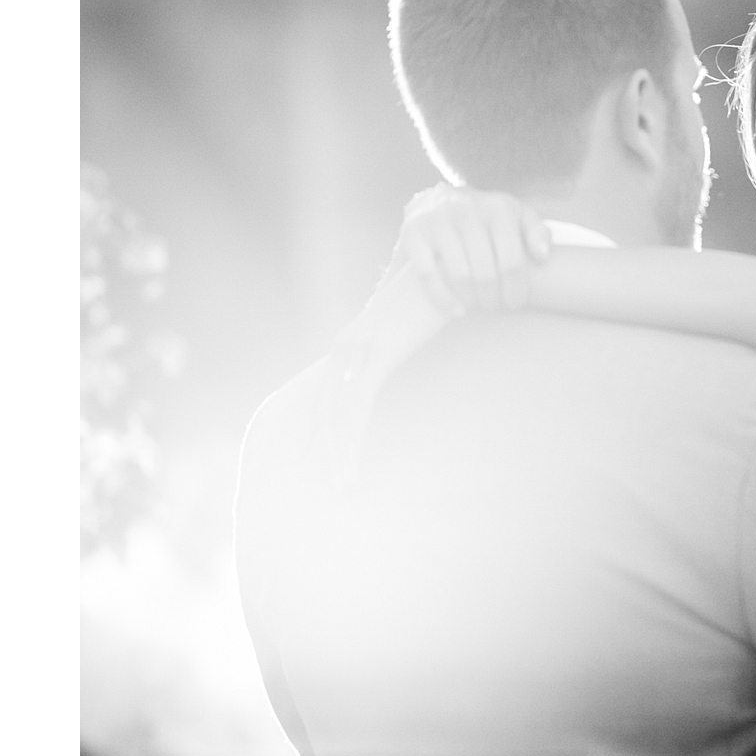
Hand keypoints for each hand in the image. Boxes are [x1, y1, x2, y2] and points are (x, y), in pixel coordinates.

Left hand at [316, 261, 461, 480]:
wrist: (443, 271)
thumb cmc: (429, 298)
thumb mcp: (400, 327)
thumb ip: (388, 347)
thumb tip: (388, 364)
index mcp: (347, 346)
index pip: (323, 397)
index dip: (316, 431)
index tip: (312, 459)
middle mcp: (343, 350)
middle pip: (323, 411)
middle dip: (323, 450)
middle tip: (328, 484)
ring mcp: (357, 352)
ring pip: (339, 414)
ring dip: (341, 452)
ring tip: (344, 482)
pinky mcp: (377, 356)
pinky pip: (358, 404)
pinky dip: (354, 434)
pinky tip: (354, 457)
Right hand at [398, 184, 551, 312]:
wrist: (437, 199)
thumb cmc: (485, 216)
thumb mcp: (516, 215)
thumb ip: (536, 231)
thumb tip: (542, 255)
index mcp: (497, 208)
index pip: (512, 260)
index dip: (516, 288)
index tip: (516, 302)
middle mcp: (466, 210)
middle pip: (486, 272)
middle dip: (494, 297)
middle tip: (495, 304)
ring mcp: (438, 222)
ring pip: (459, 274)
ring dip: (471, 299)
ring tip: (477, 305)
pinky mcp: (413, 234)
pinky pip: (428, 275)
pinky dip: (443, 298)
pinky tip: (457, 310)